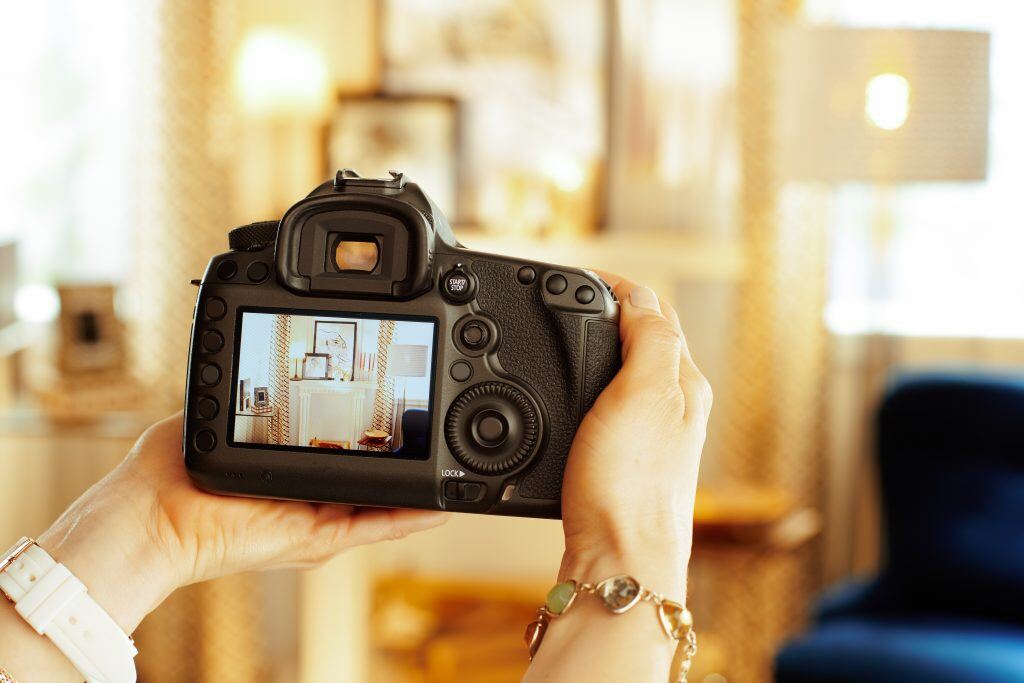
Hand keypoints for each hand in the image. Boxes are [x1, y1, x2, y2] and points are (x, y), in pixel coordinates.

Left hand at [36, 414, 449, 633]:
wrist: (155, 515)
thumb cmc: (173, 470)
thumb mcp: (224, 418)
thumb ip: (251, 395)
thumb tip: (261, 365)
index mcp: (288, 469)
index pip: (342, 453)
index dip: (372, 438)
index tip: (399, 417)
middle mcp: (306, 497)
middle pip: (369, 480)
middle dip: (404, 461)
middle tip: (437, 439)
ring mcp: (314, 519)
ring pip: (381, 505)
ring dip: (416, 492)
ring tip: (450, 471)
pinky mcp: (315, 538)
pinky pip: (373, 527)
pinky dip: (409, 517)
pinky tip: (438, 505)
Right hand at [560, 274, 711, 595]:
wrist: (618, 561)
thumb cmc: (629, 487)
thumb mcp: (643, 394)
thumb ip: (648, 338)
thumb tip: (639, 296)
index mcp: (684, 381)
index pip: (654, 311)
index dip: (616, 286)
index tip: (575, 275)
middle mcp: (675, 406)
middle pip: (647, 337)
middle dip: (612, 309)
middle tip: (568, 295)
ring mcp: (652, 436)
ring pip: (630, 370)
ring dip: (603, 343)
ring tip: (569, 329)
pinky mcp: (626, 462)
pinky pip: (613, 404)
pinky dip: (593, 383)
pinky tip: (574, 395)